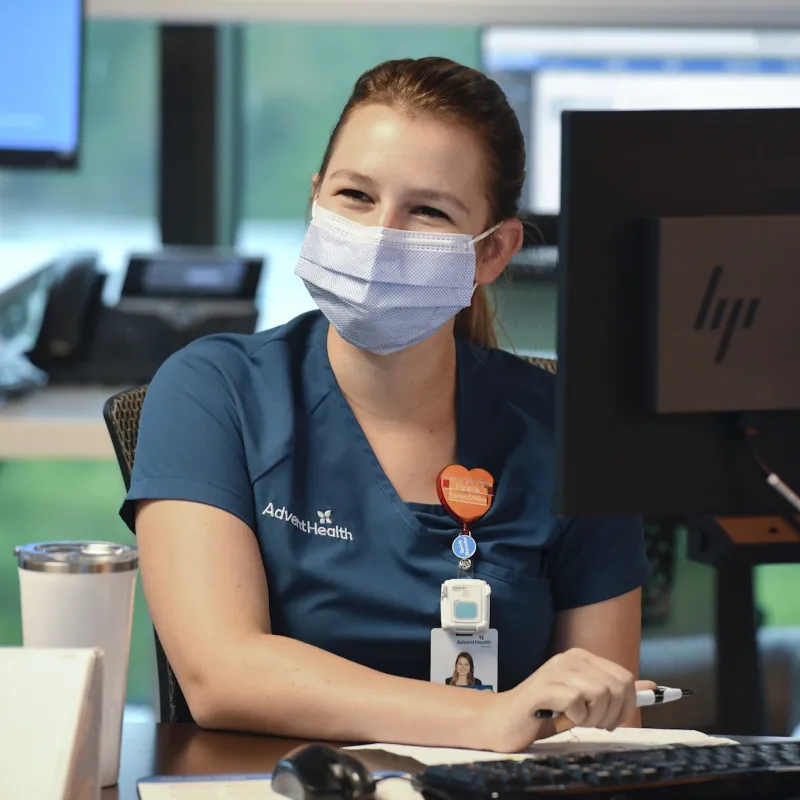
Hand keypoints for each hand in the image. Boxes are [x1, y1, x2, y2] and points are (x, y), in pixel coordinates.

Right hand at [484, 648, 656, 751]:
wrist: (505, 719)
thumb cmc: (546, 711)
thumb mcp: (586, 700)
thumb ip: (615, 692)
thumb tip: (651, 686)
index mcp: (581, 658)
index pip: (624, 677)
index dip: (624, 705)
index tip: (609, 719)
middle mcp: (570, 658)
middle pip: (615, 687)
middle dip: (610, 714)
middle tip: (590, 722)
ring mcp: (555, 671)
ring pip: (600, 694)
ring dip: (592, 717)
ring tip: (574, 719)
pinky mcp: (543, 688)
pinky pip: (577, 703)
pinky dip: (574, 718)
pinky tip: (559, 717)